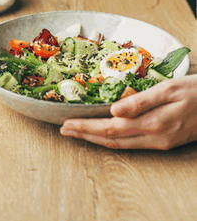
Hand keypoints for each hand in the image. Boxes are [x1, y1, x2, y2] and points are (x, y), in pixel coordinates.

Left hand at [60, 75, 196, 149]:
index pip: (110, 128)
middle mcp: (155, 136)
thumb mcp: (169, 89)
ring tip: (77, 132)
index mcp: (153, 122)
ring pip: (121, 144)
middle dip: (85, 134)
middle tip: (64, 129)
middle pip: (112, 139)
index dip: (86, 127)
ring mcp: (161, 141)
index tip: (67, 123)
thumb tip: (113, 110)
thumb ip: (141, 101)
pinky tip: (104, 134)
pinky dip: (113, 139)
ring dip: (96, 139)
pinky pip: (133, 143)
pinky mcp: (165, 141)